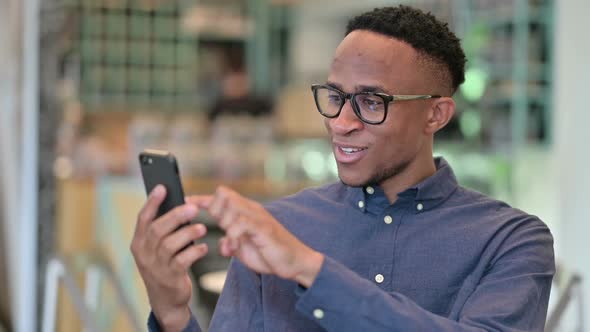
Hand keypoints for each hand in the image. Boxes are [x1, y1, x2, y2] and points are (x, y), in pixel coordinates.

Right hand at [130, 185, 207, 330]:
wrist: (166, 300)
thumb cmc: (164, 267)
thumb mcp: (157, 248)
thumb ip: (164, 230)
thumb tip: (180, 205)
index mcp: (139, 242)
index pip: (142, 218)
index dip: (152, 202)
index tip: (162, 187)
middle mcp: (144, 253)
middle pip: (157, 229)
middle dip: (176, 216)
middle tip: (193, 208)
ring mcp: (155, 266)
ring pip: (169, 244)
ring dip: (188, 233)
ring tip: (202, 228)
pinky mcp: (169, 278)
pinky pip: (182, 261)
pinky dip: (194, 252)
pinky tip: (203, 248)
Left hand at [187, 186, 323, 286]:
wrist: (295, 262)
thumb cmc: (270, 254)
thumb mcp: (244, 249)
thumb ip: (232, 244)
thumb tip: (222, 244)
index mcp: (245, 212)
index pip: (220, 198)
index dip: (201, 199)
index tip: (185, 202)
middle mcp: (250, 210)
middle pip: (222, 195)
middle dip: (214, 211)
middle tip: (219, 229)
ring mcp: (258, 217)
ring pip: (230, 207)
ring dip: (225, 226)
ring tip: (232, 244)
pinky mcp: (263, 227)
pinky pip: (240, 223)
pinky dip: (233, 235)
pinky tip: (235, 246)